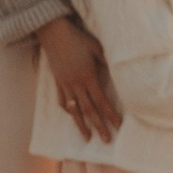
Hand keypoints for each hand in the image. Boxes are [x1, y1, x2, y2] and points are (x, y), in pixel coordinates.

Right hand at [48, 17, 121, 142]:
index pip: (102, 101)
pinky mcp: (57, 82)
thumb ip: (107, 61)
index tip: (118, 126)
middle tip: (107, 140)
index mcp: (88, 77)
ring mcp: (65, 84)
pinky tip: (72, 115)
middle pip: (89, 110)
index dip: (110, 115)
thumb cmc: (78, 38)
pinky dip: (68, 110)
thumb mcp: (96, 47)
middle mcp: (76, 84)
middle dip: (99, 126)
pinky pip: (62, 100)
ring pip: (74, 109)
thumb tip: (118, 72)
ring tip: (87, 137)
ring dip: (81, 125)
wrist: (54, 33)